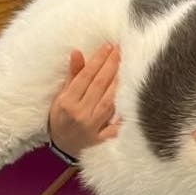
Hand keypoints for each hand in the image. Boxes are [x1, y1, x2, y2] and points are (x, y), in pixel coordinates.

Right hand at [48, 43, 120, 157]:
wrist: (61, 148)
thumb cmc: (62, 118)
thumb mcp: (61, 96)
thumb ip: (72, 75)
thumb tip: (77, 53)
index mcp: (67, 102)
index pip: (85, 77)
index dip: (98, 60)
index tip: (108, 46)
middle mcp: (79, 114)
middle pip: (99, 85)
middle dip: (111, 65)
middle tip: (121, 49)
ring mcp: (91, 127)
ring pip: (110, 101)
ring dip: (119, 82)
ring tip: (127, 65)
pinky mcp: (101, 139)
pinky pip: (116, 126)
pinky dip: (124, 115)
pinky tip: (134, 100)